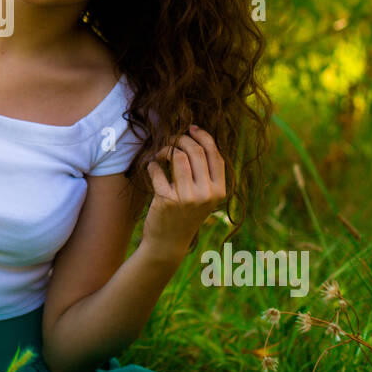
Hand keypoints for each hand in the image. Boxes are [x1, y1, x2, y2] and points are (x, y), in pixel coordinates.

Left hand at [141, 125, 226, 257]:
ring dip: (165, 149)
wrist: (168, 243)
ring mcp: (187, 198)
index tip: (191, 128)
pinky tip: (151, 167)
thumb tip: (197, 137)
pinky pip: (158, 171)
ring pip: (177, 157)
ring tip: (159, 154)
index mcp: (220, 191)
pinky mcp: (167, 200)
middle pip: (195, 151)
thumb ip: (205, 173)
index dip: (203, 137)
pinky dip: (152, 165)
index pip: (215, 155)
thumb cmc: (186, 215)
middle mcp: (206, 194)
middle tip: (170, 139)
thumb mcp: (204, 197)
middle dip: (180, 139)